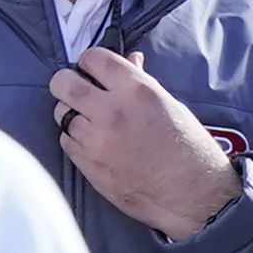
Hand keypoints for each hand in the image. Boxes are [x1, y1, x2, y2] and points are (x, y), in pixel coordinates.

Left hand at [50, 48, 241, 240]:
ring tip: (94, 122)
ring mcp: (95, 139)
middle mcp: (112, 111)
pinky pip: (66, 141)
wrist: (192, 194)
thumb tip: (130, 60)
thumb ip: (142, 82)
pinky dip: (76, 138)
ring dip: (73, 114)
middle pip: (63, 83)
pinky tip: (97, 143)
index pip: (94, 58)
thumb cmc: (189, 148)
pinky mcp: (87, 164)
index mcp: (138, 91)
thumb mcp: (172, 106)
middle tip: (78, 90)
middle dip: (67, 83)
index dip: (90, 62)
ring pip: (61, 113)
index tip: (93, 70)